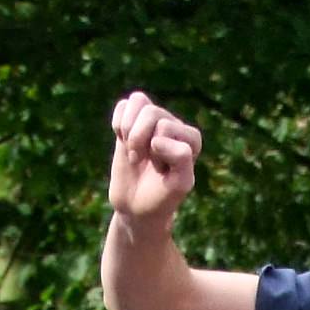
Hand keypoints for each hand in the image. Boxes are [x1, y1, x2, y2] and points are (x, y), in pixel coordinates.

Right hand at [109, 93, 200, 228]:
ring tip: (132, 151)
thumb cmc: (162, 198)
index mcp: (192, 139)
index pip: (166, 128)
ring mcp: (153, 121)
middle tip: (140, 162)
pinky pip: (124, 104)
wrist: (137, 208)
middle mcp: (174, 125)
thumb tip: (157, 138)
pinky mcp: (133, 122)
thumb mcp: (179, 185)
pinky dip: (117, 123)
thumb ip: (181, 159)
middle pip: (151, 112)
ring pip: (139, 101)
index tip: (160, 171)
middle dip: (139, 140)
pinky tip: (122, 141)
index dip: (157, 151)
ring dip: (128, 130)